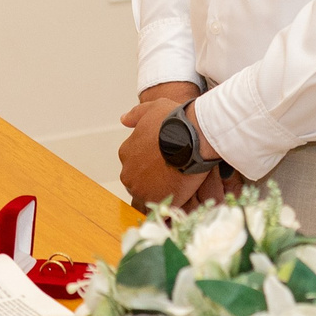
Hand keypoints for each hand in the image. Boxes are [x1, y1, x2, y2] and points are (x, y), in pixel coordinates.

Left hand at [118, 83, 207, 209]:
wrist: (192, 137)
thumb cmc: (174, 121)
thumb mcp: (153, 108)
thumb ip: (136, 115)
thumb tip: (123, 119)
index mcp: (126, 152)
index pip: (134, 163)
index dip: (150, 162)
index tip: (164, 159)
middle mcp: (128, 173)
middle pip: (138, 180)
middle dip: (152, 178)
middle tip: (173, 172)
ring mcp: (140, 189)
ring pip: (147, 194)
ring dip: (159, 191)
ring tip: (178, 183)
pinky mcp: (156, 200)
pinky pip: (158, 207)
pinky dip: (166, 203)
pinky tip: (179, 195)